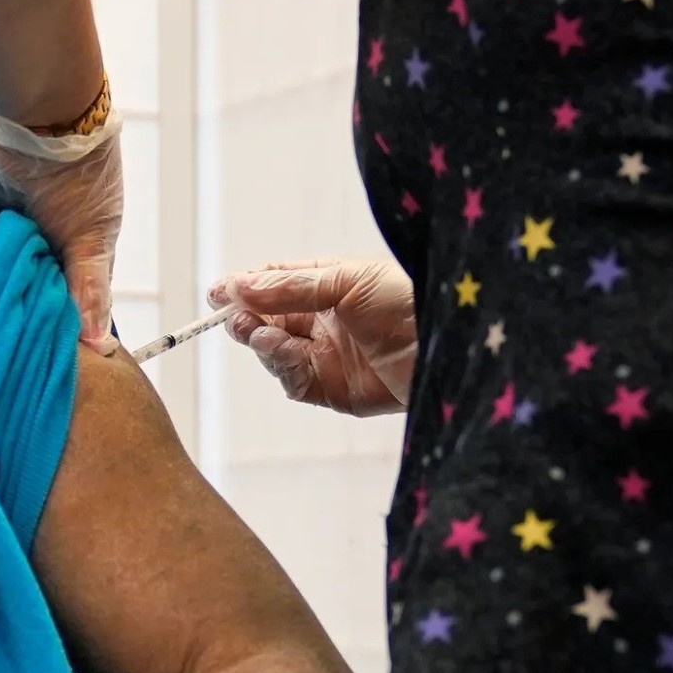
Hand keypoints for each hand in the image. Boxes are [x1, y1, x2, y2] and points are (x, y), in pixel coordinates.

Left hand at [0, 107, 123, 354]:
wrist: (43, 120)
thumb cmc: (78, 181)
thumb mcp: (90, 241)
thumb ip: (90, 291)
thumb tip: (99, 349)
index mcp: (73, 252)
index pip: (61, 301)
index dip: (52, 327)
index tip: (38, 359)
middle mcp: (38, 244)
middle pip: (22, 289)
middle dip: (12, 311)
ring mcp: (3, 230)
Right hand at [207, 258, 417, 416]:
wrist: (453, 347)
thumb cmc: (409, 300)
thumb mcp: (346, 281)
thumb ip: (290, 288)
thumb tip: (238, 285)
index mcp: (331, 286)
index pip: (277, 284)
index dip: (246, 287)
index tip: (218, 291)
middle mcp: (326, 322)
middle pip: (269, 320)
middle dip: (247, 317)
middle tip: (232, 316)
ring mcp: (329, 358)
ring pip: (275, 352)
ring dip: (260, 342)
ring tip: (256, 333)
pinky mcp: (335, 391)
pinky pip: (293, 380)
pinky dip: (279, 366)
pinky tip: (277, 350)